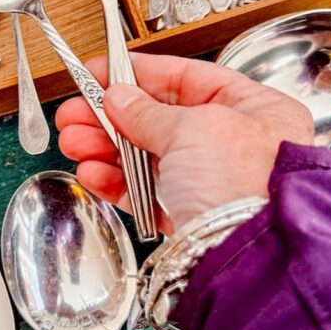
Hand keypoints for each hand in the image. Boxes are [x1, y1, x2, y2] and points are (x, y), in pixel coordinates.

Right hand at [56, 53, 313, 233]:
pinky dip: (118, 183)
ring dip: (106, 147)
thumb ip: (148, 111)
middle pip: (163, 120)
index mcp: (256, 111)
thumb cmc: (244, 186)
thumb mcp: (192, 128)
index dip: (141, 73)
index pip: (190, 79)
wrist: (249, 257)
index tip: (102, 72)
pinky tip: (92, 172)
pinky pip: (148, 196)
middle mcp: (239, 146)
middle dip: (112, 115)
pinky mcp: (193, 220)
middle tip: (76, 110)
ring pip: (150, 158)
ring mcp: (215, 185)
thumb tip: (120, 97)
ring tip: (74, 141)